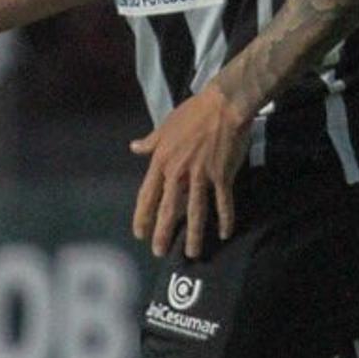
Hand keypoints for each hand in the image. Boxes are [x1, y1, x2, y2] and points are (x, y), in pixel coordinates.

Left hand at [130, 85, 250, 258]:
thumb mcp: (166, 126)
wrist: (223, 104)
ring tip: (191, 253)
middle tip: (159, 252)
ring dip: (194, 235)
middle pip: (168, 209)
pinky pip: (223, 203)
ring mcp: (201, 175)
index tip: (139, 233)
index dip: (143, 216)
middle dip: (163, 233)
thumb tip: (134, 147)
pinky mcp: (222, 176)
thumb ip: (150, 141)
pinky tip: (224, 233)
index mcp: (162, 160)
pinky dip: (224, 219)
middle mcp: (179, 171)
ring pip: (195, 212)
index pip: (147, 194)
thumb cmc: (193, 112)